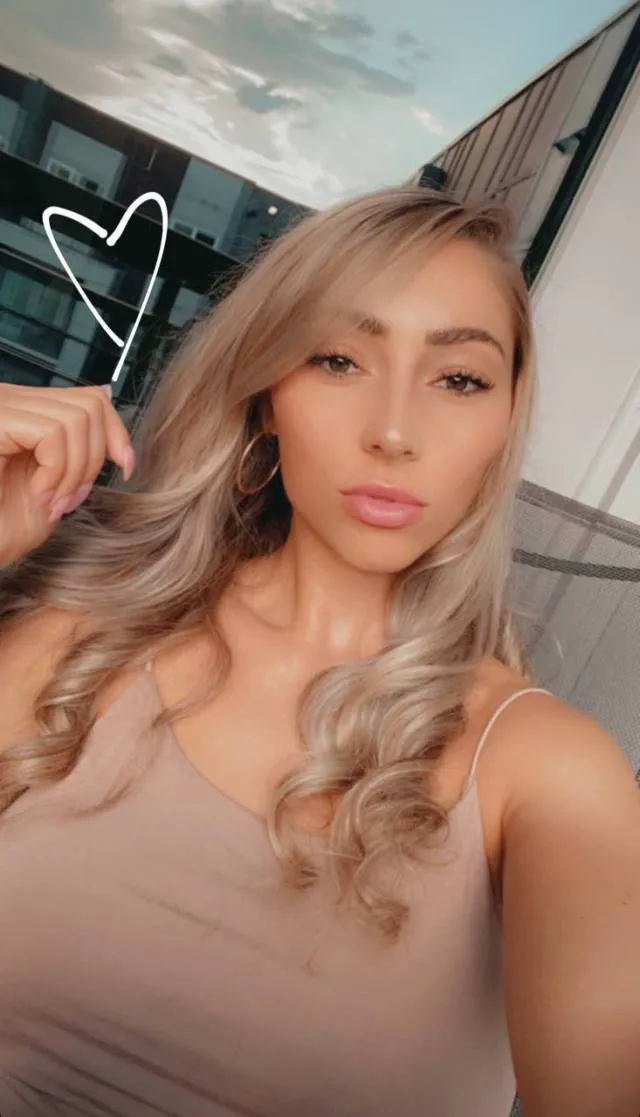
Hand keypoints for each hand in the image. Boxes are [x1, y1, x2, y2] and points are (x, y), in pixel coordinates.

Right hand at [0, 382, 133, 566]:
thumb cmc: (1, 526)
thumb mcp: (56, 483)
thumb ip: (77, 447)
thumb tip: (109, 407)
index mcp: (24, 411)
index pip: (89, 397)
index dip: (116, 432)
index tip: (125, 468)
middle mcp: (8, 400)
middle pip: (90, 403)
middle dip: (95, 458)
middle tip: (71, 499)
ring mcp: (0, 406)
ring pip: (76, 419)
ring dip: (74, 472)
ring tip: (52, 502)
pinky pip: (51, 433)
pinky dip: (56, 470)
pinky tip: (37, 494)